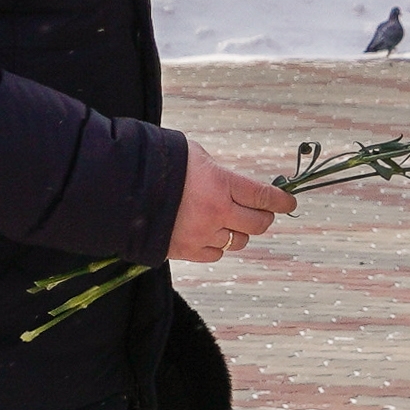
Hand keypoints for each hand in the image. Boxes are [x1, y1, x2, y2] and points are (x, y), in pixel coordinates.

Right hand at [167, 149, 297, 263]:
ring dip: (239, 232)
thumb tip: (233, 184)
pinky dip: (217, 246)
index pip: (264, 196)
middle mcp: (216, 212)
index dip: (281, 201)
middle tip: (262, 212)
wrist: (120, 188)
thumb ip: (217, 171)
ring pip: (238, 242)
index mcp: (221, 184)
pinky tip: (210, 234)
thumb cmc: (157, 163)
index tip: (289, 202)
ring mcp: (201, 234)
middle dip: (264, 217)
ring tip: (229, 222)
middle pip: (258, 224)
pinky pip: (215, 254)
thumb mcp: (193, 154)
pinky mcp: (185, 251)